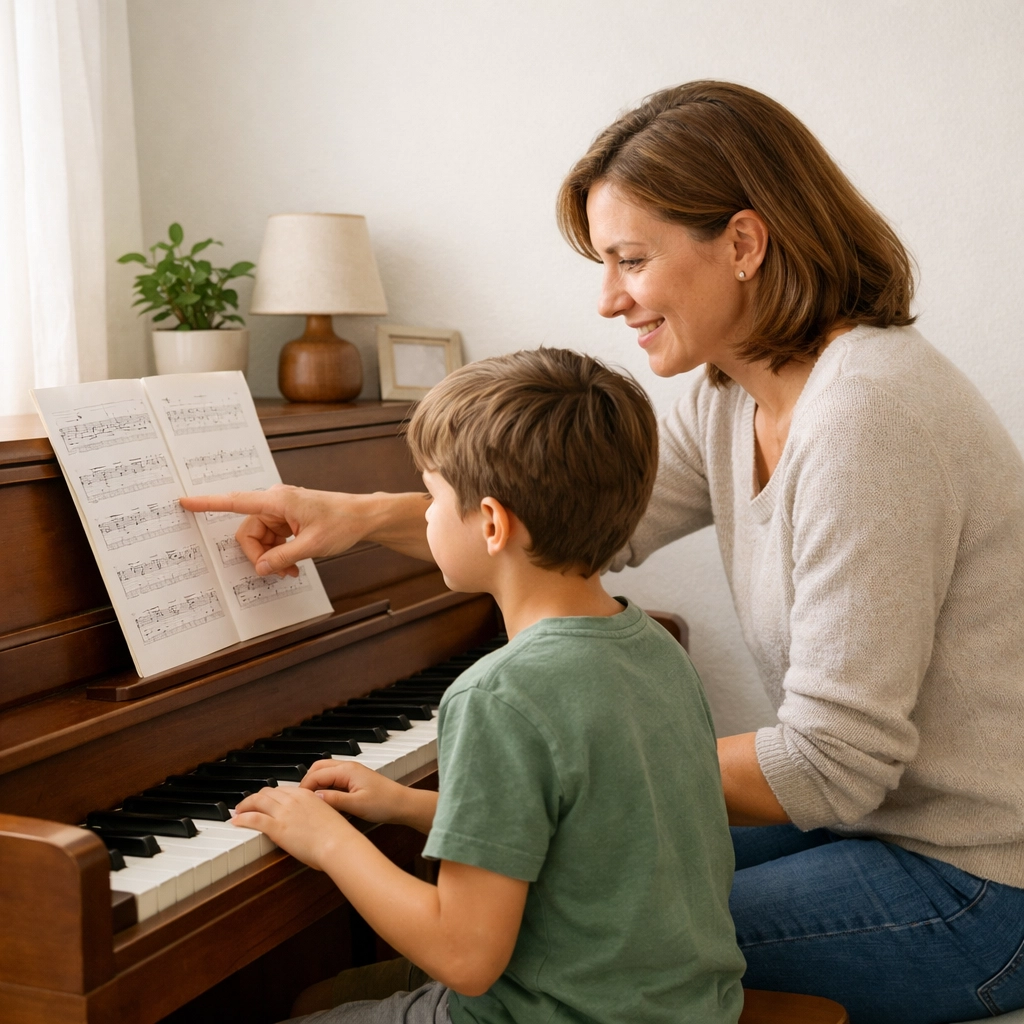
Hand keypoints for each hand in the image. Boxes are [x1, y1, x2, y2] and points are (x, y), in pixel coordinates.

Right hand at [179, 485, 377, 576]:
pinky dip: (279, 554)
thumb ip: (282, 558)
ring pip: (260, 538)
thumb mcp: (312, 546)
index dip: (208, 503)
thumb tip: (260, 568)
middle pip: (248, 532)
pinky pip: (272, 538)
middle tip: (278, 573)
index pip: (236, 501)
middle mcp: (275, 502)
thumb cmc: (342, 523)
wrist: (364, 517)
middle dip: (259, 556)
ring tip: (291, 572)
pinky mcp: (287, 519)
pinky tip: (293, 566)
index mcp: (278, 500)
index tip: (185, 501)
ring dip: (271, 558)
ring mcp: (281, 510)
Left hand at [232, 785, 354, 869]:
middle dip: (255, 797)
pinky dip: (243, 818)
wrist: (337, 843)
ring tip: (238, 811)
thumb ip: (314, 813)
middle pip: (267, 792)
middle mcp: (293, 799)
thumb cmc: (336, 835)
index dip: (270, 795)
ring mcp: (284, 812)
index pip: (281, 790)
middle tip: (248, 804)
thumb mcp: (326, 816)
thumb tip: (311, 820)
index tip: (265, 800)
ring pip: (257, 801)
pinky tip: (237, 820)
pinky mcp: (277, 827)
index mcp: (306, 795)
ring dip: (245, 805)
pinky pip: (254, 818)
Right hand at [301, 760, 417, 824]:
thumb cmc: (384, 803)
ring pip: (325, 772)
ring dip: (315, 783)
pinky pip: (333, 778)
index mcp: (347, 770)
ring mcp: (351, 772)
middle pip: (318, 768)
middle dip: (306, 782)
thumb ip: (334, 800)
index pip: (316, 774)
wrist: (402, 804)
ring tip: (309, 801)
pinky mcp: (354, 779)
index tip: (297, 802)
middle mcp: (348, 767)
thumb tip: (314, 797)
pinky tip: (323, 799)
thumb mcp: (357, 805)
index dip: (304, 788)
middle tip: (300, 801)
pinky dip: (324, 785)